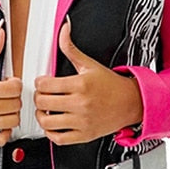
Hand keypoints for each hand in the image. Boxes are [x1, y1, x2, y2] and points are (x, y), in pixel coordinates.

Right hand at [0, 26, 21, 145]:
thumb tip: (0, 35)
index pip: (13, 88)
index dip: (15, 83)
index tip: (9, 82)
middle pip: (15, 105)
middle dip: (14, 96)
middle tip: (6, 93)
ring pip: (12, 122)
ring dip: (12, 113)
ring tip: (4, 106)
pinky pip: (1, 140)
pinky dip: (5, 131)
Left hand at [34, 20, 143, 144]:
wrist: (131, 103)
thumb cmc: (111, 85)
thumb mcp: (90, 65)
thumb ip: (71, 49)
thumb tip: (64, 30)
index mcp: (81, 85)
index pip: (45, 85)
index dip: (39, 82)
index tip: (42, 82)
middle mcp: (81, 104)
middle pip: (43, 102)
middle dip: (38, 97)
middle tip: (42, 95)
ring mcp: (82, 121)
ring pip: (47, 121)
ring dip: (41, 115)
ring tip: (45, 109)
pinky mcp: (84, 135)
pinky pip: (58, 138)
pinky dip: (50, 132)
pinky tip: (53, 123)